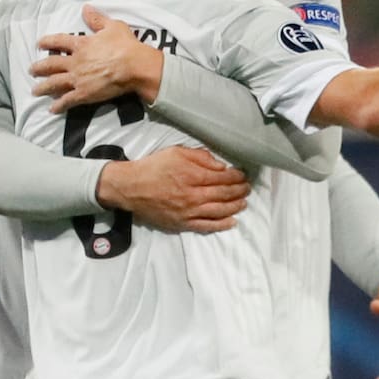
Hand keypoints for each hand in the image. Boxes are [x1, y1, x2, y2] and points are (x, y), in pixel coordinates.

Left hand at [31, 5, 162, 112]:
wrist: (133, 66)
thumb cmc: (125, 45)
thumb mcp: (112, 26)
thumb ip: (96, 19)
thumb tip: (85, 8)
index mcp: (81, 44)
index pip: (58, 42)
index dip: (47, 42)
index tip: (39, 43)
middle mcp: (75, 62)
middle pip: (51, 64)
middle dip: (39, 68)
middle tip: (31, 70)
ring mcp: (78, 79)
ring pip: (54, 83)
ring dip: (43, 88)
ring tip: (35, 91)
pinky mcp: (84, 94)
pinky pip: (67, 100)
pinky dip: (58, 105)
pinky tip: (52, 109)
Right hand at [97, 146, 249, 232]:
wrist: (131, 188)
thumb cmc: (153, 167)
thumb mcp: (176, 152)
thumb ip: (200, 157)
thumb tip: (220, 165)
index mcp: (192, 176)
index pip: (222, 177)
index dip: (236, 176)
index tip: (242, 175)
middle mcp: (193, 195)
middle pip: (223, 194)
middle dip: (239, 190)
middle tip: (247, 188)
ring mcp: (189, 212)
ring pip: (219, 211)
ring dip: (235, 206)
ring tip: (244, 202)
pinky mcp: (182, 223)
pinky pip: (206, 226)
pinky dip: (221, 225)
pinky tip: (232, 221)